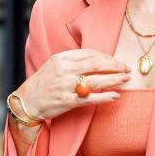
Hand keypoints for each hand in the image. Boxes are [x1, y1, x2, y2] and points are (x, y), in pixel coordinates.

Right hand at [14, 48, 132, 123]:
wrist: (27, 101)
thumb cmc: (43, 84)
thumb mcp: (54, 65)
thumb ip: (73, 61)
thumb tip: (96, 60)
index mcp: (62, 58)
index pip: (90, 54)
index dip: (107, 57)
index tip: (117, 62)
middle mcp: (65, 70)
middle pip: (96, 64)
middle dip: (115, 66)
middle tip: (127, 69)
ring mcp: (67, 86)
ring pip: (96, 80)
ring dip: (114, 80)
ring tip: (126, 79)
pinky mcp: (68, 101)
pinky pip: (91, 98)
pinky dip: (105, 97)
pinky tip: (115, 96)